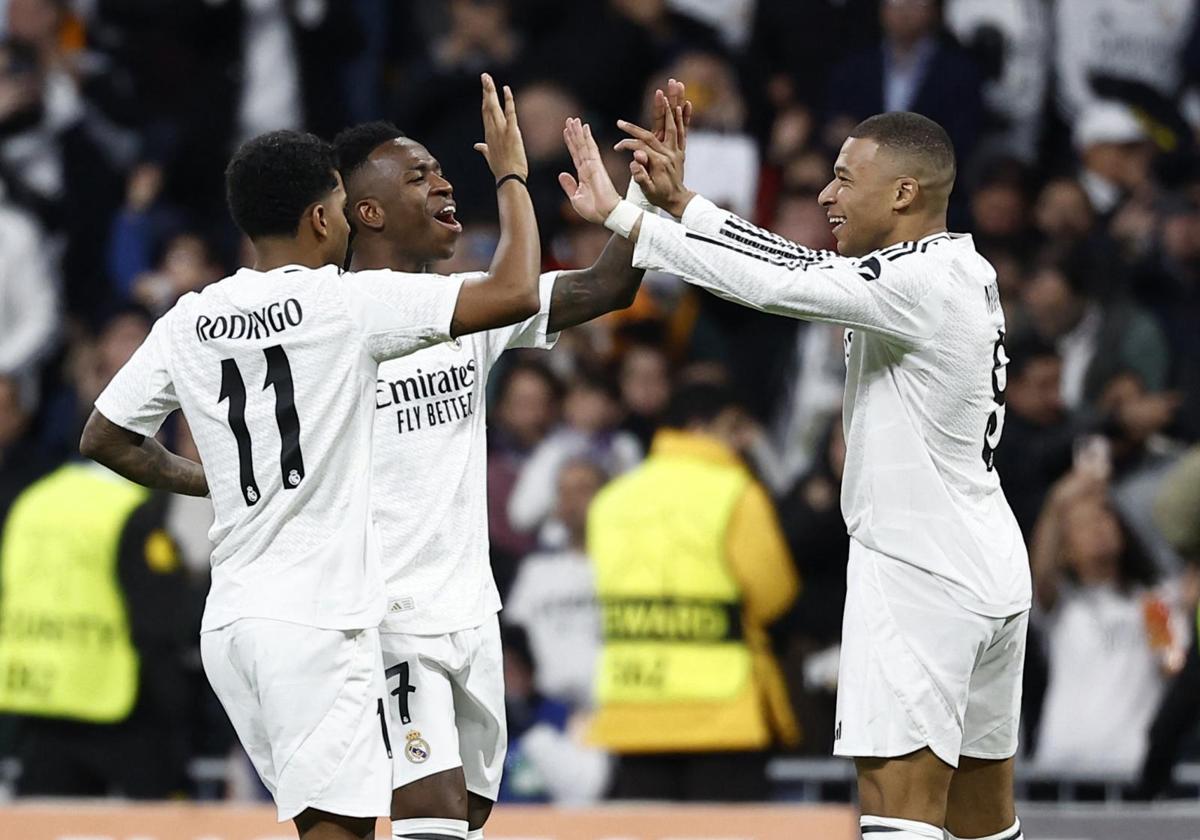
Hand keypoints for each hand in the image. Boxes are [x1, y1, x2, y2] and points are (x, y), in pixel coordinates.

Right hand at [474, 73, 527, 179]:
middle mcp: (492, 130)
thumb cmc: (502, 170)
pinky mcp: (511, 133)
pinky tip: (506, 90)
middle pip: (487, 106)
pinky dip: (508, 101)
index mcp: (488, 135)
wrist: (509, 179)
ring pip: (494, 107)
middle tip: (485, 76)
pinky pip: (510, 113)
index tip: (485, 88)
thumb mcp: (490, 157)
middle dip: (486, 90)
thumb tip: (477, 146)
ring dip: (491, 91)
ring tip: (488, 78)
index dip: (485, 99)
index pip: (485, 113)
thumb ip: (484, 149)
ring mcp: (501, 131)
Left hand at [557, 118, 620, 223]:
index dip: (570, 143)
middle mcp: (588, 167)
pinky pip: (590, 148)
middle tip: (570, 120)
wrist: (606, 215)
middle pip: (579, 146)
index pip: (575, 155)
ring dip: (578, 132)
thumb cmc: (594, 210)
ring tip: (574, 120)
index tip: (566, 132)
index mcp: (583, 175)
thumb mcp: (576, 198)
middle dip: (574, 133)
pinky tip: (585, 127)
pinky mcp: (597, 166)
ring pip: (584, 145)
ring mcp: (592, 165)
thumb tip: (562, 174)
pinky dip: (587, 137)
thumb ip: (569, 185)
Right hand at [615, 81, 693, 216]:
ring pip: (676, 124)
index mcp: (659, 161)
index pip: (643, 143)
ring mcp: (677, 150)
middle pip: (664, 125)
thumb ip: (640, 173)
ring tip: (676, 86)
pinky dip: (684, 117)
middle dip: (661, 107)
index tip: (618, 138)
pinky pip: (683, 131)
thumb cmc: (659, 196)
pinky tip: (686, 103)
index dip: (629, 139)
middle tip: (659, 90)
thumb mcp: (646, 188)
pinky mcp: (680, 150)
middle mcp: (670, 152)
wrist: (677, 201)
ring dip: (675, 104)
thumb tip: (635, 157)